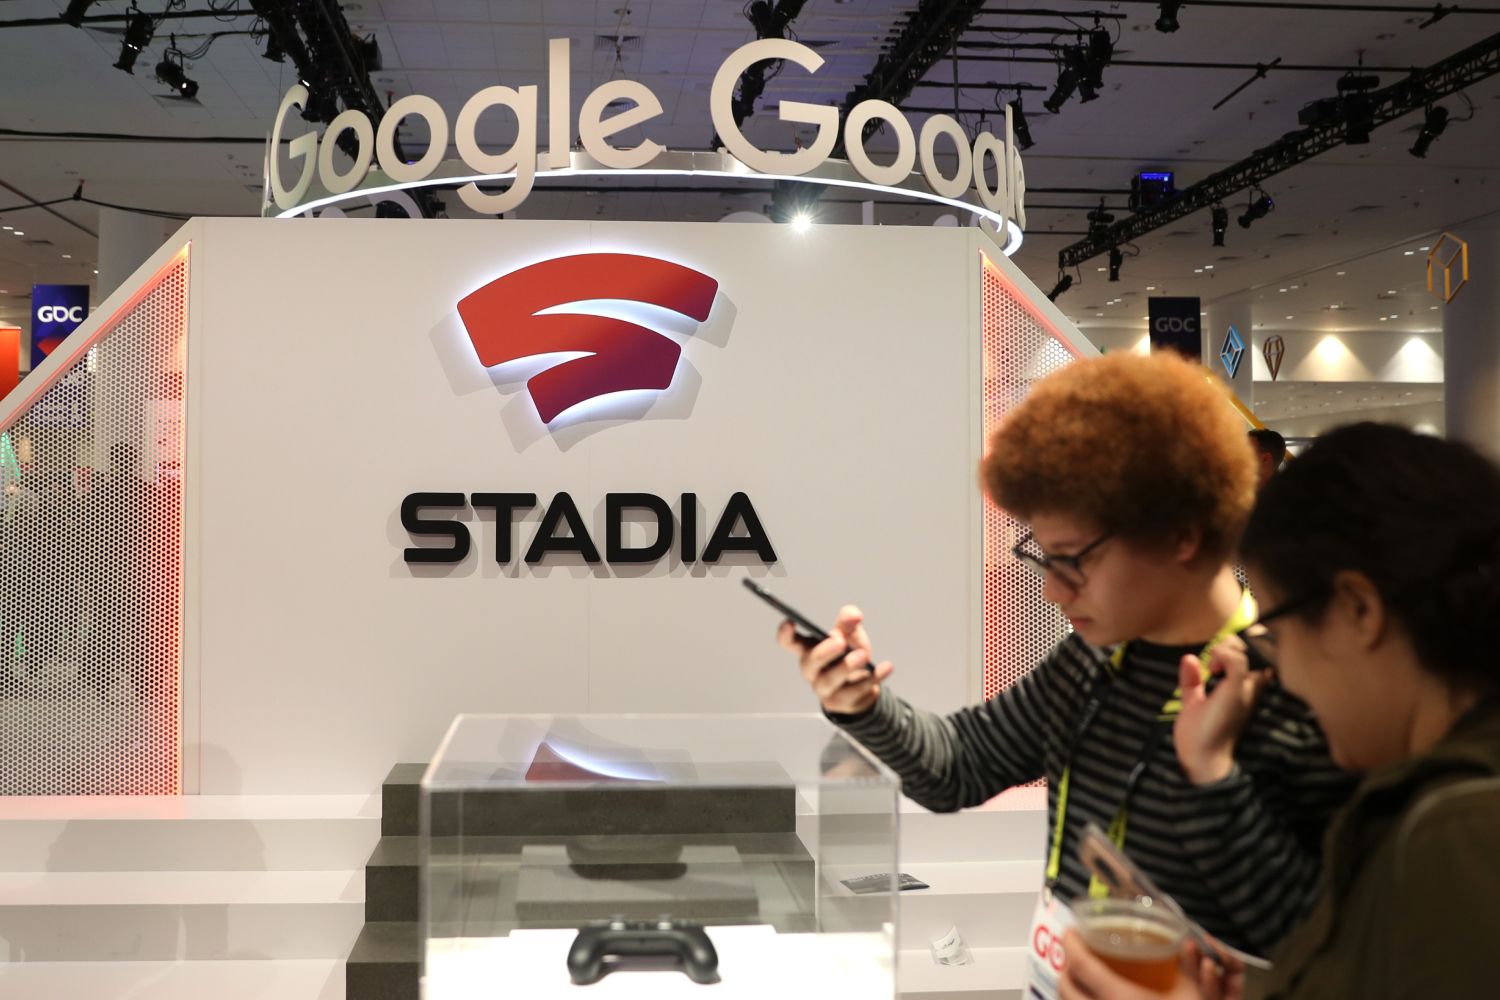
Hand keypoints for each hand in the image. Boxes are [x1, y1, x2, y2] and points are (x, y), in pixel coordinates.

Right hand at [776, 604, 893, 715]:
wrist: (863, 687)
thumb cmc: (850, 657)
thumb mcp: (850, 636)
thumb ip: (848, 622)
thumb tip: (854, 615)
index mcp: (808, 649)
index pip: (790, 643)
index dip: (786, 634)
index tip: (790, 622)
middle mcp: (812, 670)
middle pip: (811, 662)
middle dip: (825, 651)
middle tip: (840, 642)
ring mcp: (823, 688)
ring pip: (832, 679)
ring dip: (848, 667)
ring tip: (864, 655)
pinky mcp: (839, 703)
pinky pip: (855, 691)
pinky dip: (873, 677)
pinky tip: (886, 667)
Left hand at [1059, 930, 1243, 999]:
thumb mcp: (1190, 994)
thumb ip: (1183, 968)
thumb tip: (1181, 945)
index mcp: (1121, 998)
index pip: (1081, 964)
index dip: (1071, 943)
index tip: (1072, 931)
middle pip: (1066, 986)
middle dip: (1066, 965)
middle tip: (1077, 953)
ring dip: (1069, 989)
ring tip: (1082, 978)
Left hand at [1172, 635, 1269, 784]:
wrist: (1199, 758)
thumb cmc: (1199, 735)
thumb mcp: (1193, 701)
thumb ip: (1192, 681)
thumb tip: (1189, 657)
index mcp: (1242, 688)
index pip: (1253, 655)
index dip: (1236, 646)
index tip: (1213, 658)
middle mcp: (1249, 687)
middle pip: (1255, 647)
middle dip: (1230, 643)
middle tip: (1212, 662)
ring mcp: (1244, 689)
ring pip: (1247, 651)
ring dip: (1224, 649)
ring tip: (1211, 669)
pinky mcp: (1235, 692)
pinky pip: (1237, 661)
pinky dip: (1222, 655)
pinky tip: (1211, 669)